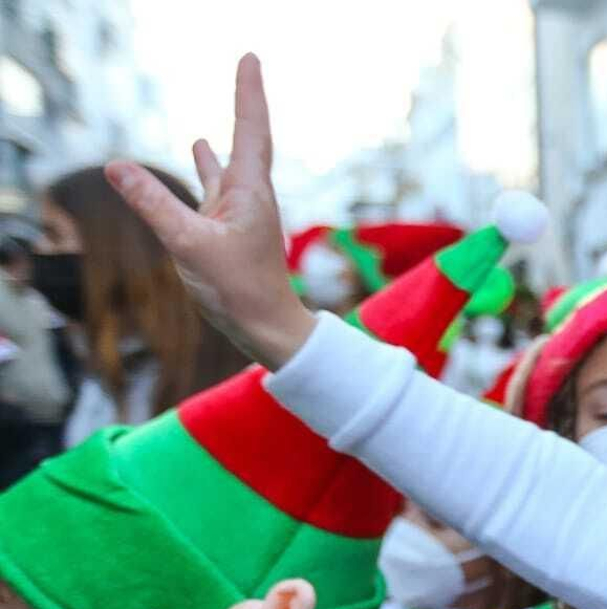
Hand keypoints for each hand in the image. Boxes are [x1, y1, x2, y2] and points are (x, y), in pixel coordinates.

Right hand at [105, 54, 313, 368]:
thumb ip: (153, 204)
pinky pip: (218, 186)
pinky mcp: (231, 229)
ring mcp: (241, 213)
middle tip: (247, 65)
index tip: (250, 58)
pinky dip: (209, 166)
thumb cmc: (237, 290)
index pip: (250, 128)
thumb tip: (116, 167)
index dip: (248, 92)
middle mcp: (250, 196)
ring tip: (213, 102)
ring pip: (231, 164)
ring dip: (226, 135)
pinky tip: (199, 151)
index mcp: (249, 192)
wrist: (267, 328)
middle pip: (248, 138)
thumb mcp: (187, 245)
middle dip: (246, 101)